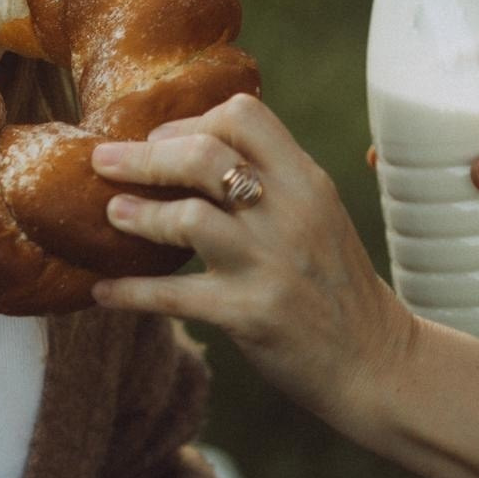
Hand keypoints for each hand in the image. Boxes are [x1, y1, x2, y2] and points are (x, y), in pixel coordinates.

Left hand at [89, 93, 414, 420]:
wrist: (377, 361)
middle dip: (142, 156)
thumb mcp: (318, 214)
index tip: (160, 140)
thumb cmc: (335, 284)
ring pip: (187, 218)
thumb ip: (271, 180)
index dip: (190, 122)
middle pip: (203, 155)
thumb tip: (195, 148)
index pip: (243, 116)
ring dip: (138, 215)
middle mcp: (290, 212)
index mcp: (306, 180)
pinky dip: (131, 292)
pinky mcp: (250, 314)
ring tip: (111, 215)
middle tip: (103, 160)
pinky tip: (102, 292)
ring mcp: (269, 263)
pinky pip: (174, 295)